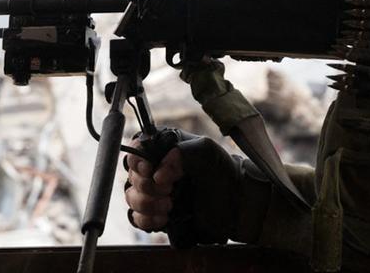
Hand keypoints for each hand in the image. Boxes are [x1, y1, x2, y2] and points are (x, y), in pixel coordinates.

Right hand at [123, 130, 266, 245]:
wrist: (237, 203)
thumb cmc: (223, 171)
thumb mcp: (206, 152)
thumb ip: (181, 154)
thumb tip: (157, 175)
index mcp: (165, 150)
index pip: (137, 150)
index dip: (137, 160)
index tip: (150, 169)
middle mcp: (157, 170)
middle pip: (132, 177)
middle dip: (146, 186)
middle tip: (169, 190)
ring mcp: (156, 193)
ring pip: (132, 198)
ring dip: (147, 203)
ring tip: (170, 206)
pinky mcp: (158, 215)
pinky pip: (137, 218)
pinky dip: (147, 219)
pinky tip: (164, 219)